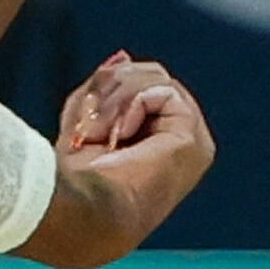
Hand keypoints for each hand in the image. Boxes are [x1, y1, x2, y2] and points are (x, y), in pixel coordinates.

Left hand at [18, 52, 216, 268]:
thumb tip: (124, 57)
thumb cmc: (77, 178)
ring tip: (97, 134)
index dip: (107, 91)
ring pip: (153, 76)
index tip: (83, 124)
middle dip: (108, 90)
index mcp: (161, 141)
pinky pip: (159, 89)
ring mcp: (193, 140)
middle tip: (87, 128)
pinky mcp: (193, 138)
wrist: (83, 211)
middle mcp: (182, 141)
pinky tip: (117, 137)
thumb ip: (108, 87)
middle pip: (148, 74)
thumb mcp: (87, 117)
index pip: (140, 86)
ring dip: (112, 100)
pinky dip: (128, 107)